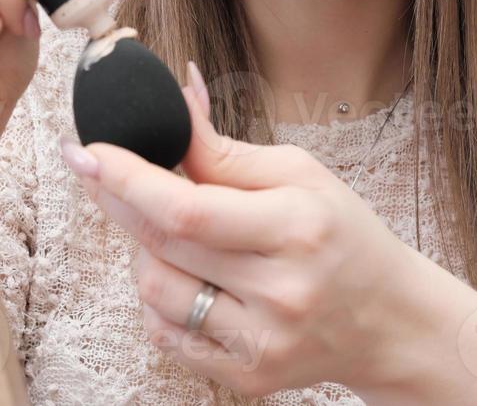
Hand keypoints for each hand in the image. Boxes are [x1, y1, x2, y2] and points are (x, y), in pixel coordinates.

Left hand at [60, 62, 422, 398]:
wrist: (390, 320)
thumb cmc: (342, 232)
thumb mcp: (298, 172)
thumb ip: (223, 151)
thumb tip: (174, 100)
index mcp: (297, 228)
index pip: (187, 208)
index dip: (126, 178)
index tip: (86, 151)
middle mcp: (280, 292)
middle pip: (162, 246)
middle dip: (117, 200)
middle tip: (98, 169)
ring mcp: (262, 343)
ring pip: (154, 292)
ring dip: (142, 250)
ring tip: (170, 231)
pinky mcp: (247, 377)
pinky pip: (166, 335)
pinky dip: (159, 298)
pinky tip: (186, 275)